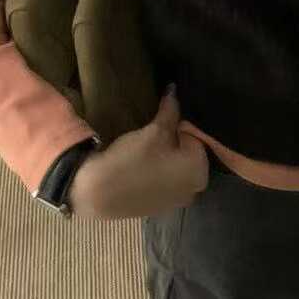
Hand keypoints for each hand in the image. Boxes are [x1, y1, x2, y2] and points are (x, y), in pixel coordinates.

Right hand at [68, 89, 209, 219]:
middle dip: (174, 144)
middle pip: (189, 155)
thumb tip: (174, 89)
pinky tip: (140, 169)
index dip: (176, 129)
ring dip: (166, 159)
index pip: (195, 137)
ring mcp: (179, 202)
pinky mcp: (161, 208)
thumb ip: (170, 110)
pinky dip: (158, 174)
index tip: (159, 128)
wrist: (98, 193)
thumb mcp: (154, 131)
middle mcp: (196, 190)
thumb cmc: (132, 159)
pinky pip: (166, 184)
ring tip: (143, 154)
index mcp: (200, 170)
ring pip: (177, 169)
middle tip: (150, 141)